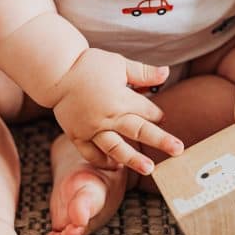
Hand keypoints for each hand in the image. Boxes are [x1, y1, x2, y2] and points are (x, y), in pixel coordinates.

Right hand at [52, 48, 183, 174]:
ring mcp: (92, 129)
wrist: (56, 72)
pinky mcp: (77, 135)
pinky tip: (116, 167)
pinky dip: (102, 161)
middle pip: (139, 131)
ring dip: (133, 159)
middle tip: (178, 150)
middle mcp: (108, 116)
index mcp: (120, 98)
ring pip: (115, 147)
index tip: (161, 117)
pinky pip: (91, 153)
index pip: (147, 111)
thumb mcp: (119, 64)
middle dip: (160, 140)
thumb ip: (143, 72)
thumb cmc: (89, 65)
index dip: (157, 114)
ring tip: (148, 169)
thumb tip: (167, 74)